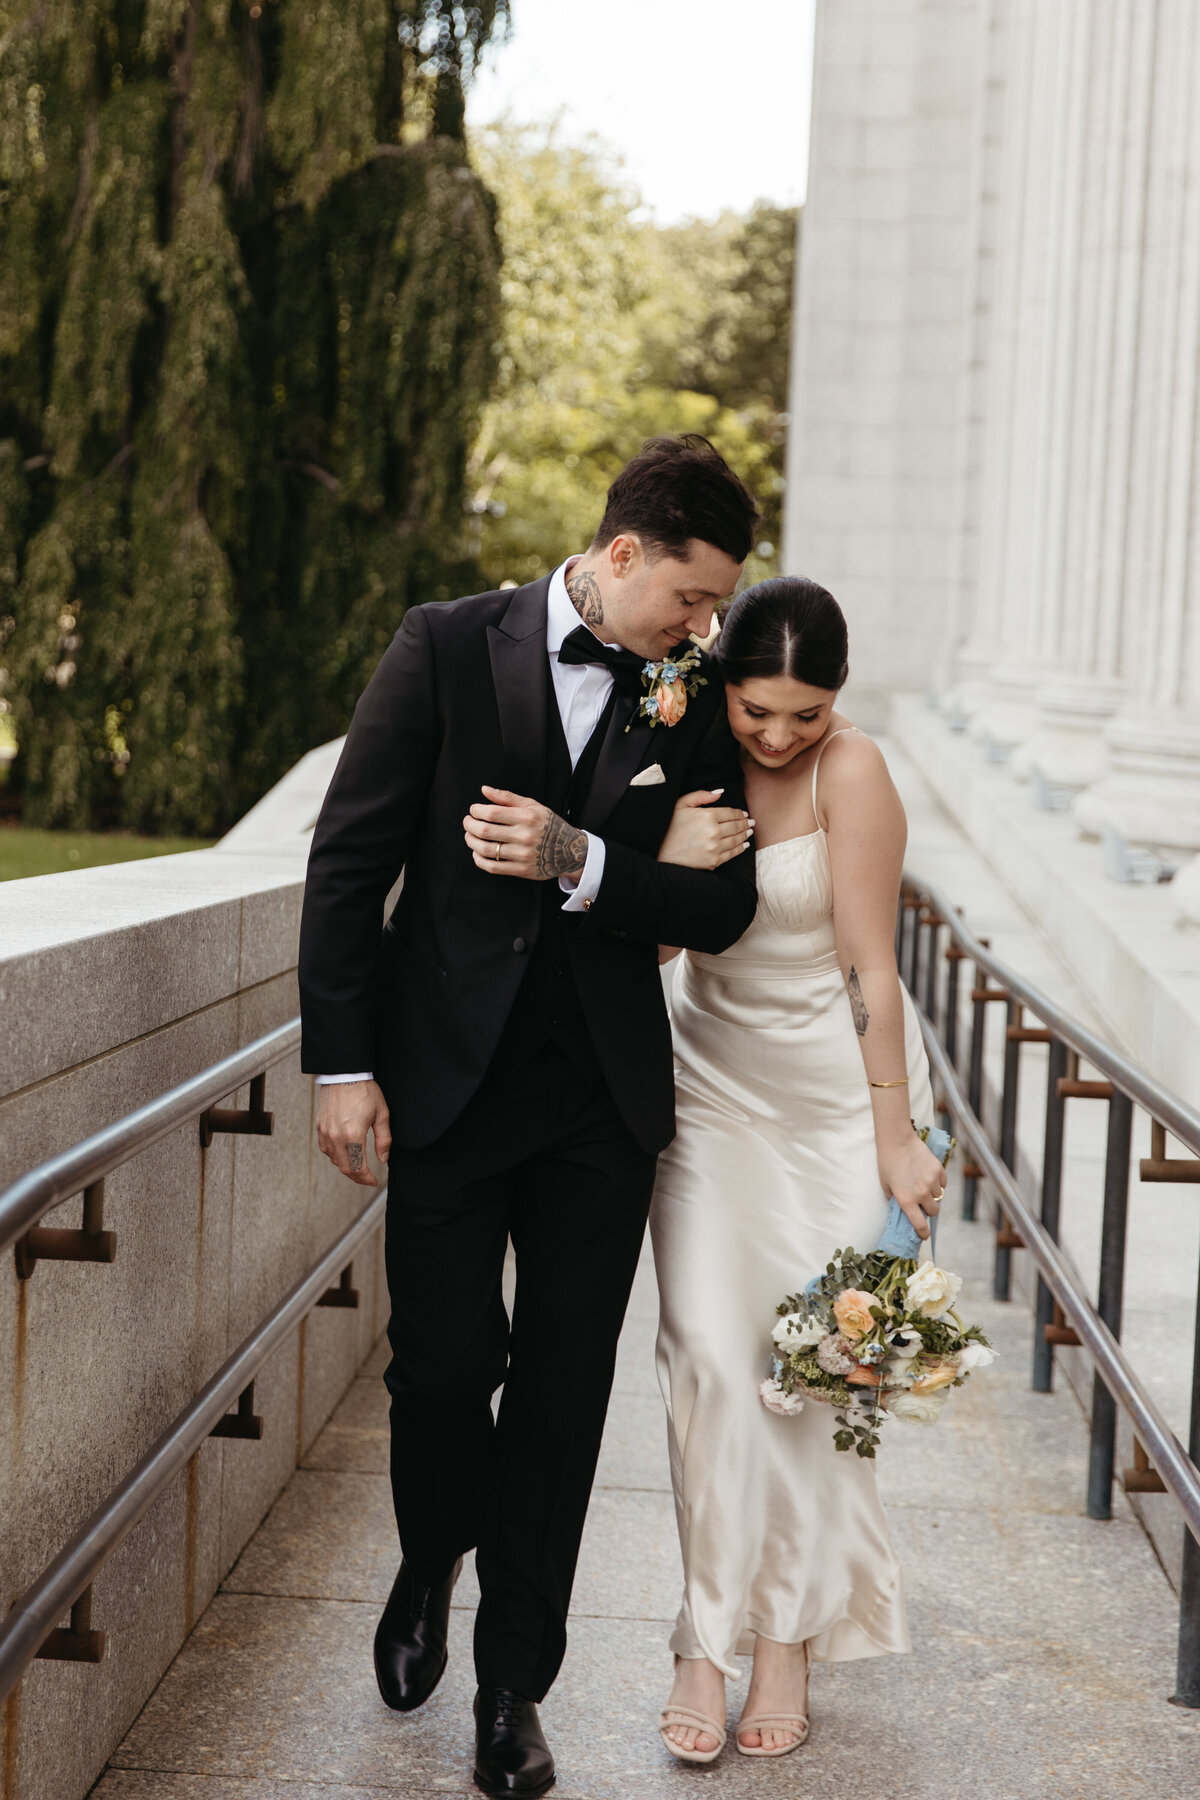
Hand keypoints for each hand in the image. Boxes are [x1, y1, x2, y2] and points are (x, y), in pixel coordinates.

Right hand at [316, 1080, 390, 1185]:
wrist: (344, 1073)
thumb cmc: (364, 1091)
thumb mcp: (381, 1114)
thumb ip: (384, 1140)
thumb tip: (383, 1158)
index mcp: (353, 1135)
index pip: (358, 1167)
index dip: (366, 1178)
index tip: (373, 1181)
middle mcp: (336, 1137)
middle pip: (345, 1168)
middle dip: (357, 1177)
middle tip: (367, 1179)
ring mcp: (325, 1132)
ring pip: (334, 1160)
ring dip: (346, 1166)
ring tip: (358, 1166)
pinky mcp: (320, 1127)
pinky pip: (326, 1149)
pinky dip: (335, 1155)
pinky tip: (344, 1153)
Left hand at [464, 785, 586, 879]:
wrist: (570, 851)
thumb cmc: (548, 825)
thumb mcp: (533, 806)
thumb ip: (507, 798)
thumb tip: (484, 790)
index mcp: (527, 817)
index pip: (491, 813)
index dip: (476, 811)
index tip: (473, 810)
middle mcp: (525, 836)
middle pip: (485, 831)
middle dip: (469, 825)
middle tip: (467, 822)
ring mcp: (523, 855)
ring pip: (486, 850)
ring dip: (471, 842)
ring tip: (469, 836)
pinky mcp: (521, 870)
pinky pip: (493, 867)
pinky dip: (479, 859)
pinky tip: (477, 852)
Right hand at [657, 789, 751, 869]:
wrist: (658, 853)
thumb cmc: (667, 827)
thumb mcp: (680, 805)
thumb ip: (700, 796)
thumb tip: (720, 793)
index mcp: (707, 815)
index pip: (731, 813)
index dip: (739, 813)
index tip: (743, 814)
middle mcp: (713, 832)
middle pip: (736, 826)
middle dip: (745, 823)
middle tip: (751, 822)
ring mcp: (714, 848)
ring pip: (736, 840)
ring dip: (745, 835)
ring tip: (749, 832)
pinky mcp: (713, 861)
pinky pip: (731, 854)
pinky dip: (740, 848)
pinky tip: (743, 845)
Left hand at [877, 1133, 945, 1241]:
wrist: (897, 1140)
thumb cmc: (887, 1163)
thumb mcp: (885, 1186)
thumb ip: (895, 1199)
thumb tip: (903, 1209)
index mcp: (906, 1200)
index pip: (919, 1225)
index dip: (923, 1233)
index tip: (924, 1236)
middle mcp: (921, 1193)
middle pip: (933, 1212)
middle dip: (928, 1210)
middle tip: (922, 1203)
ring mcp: (932, 1182)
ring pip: (939, 1197)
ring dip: (933, 1196)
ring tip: (923, 1186)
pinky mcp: (938, 1170)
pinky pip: (943, 1183)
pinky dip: (938, 1183)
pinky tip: (928, 1176)